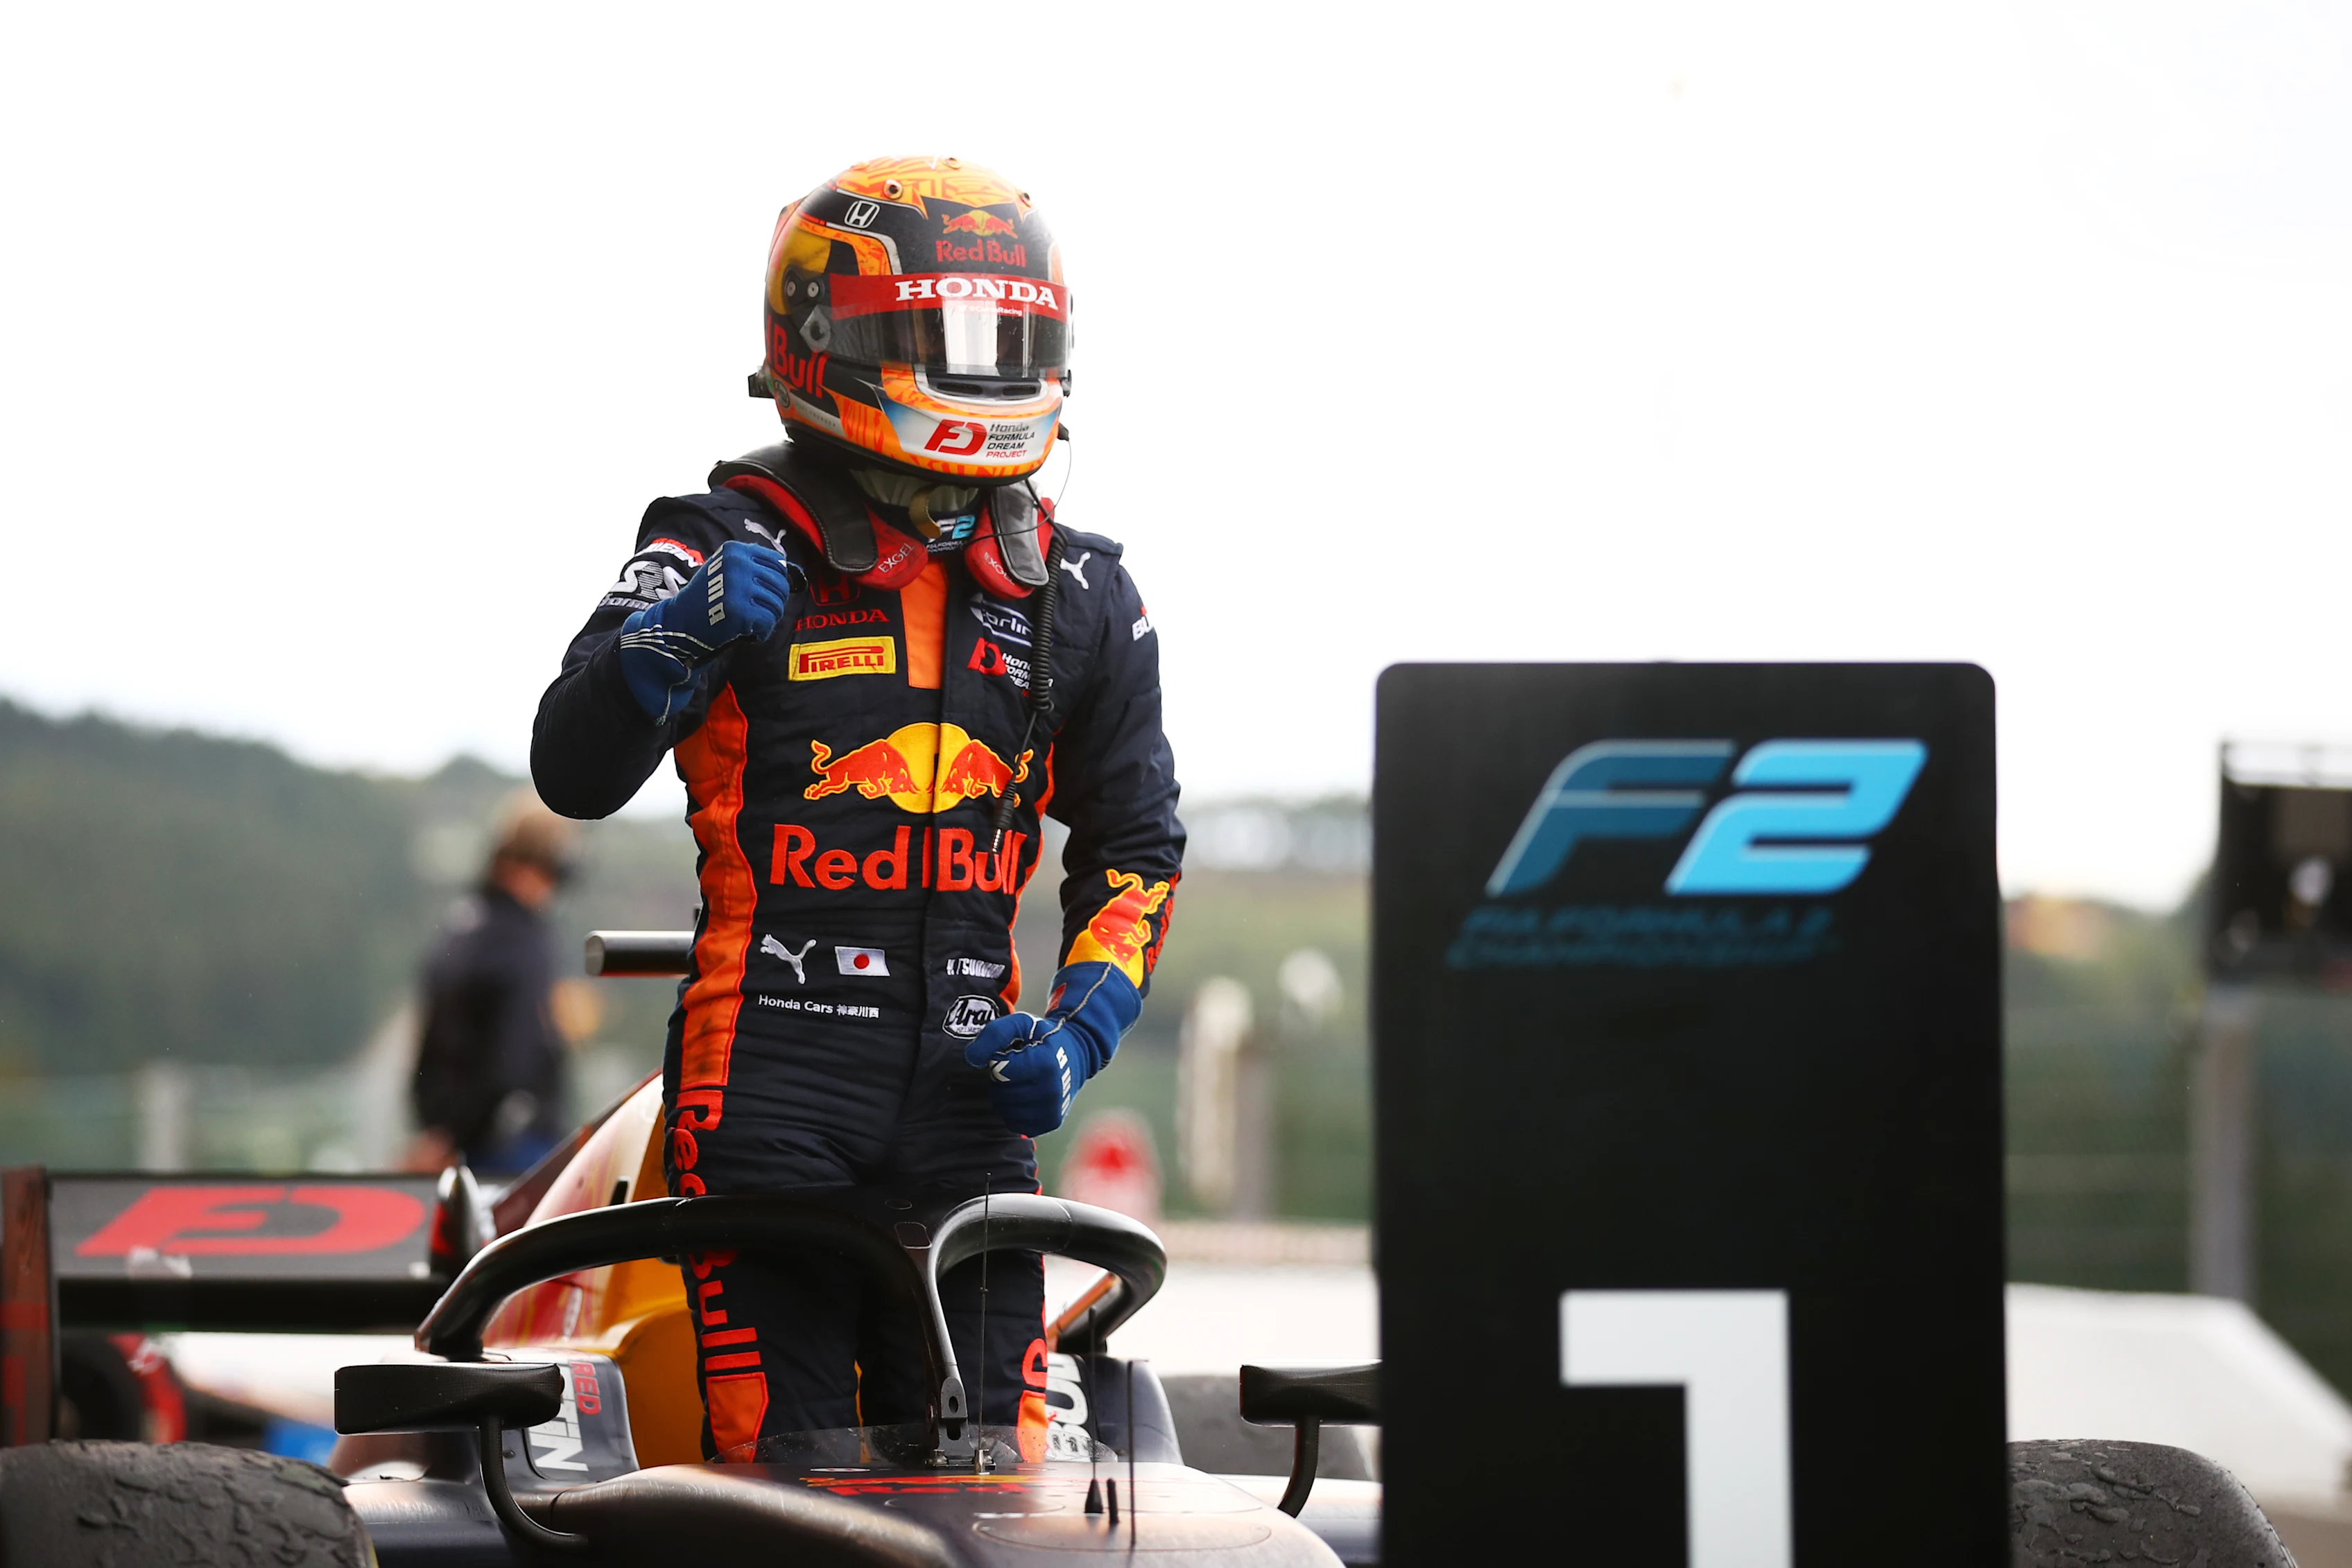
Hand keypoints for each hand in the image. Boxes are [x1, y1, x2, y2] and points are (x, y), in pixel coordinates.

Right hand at [618, 540, 801, 718]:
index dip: (777, 582)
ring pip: (776, 605)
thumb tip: (791, 571)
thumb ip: (753, 566)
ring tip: (750, 622)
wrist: (680, 622)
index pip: (777, 563)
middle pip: (780, 585)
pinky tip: (746, 632)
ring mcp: (739, 587)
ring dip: (768, 618)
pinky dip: (761, 632)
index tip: (763, 594)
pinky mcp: (740, 610)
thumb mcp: (726, 570)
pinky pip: (768, 622)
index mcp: (736, 551)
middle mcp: (738, 564)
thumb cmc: (707, 599)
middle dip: (774, 603)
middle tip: (758, 613)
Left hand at [964, 963, 1141, 1135]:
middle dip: (1001, 1080)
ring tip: (1021, 1081)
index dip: (998, 1061)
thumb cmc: (1044, 1038)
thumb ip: (994, 1033)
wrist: (1078, 1054)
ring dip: (1005, 1096)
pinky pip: (1015, 1123)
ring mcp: (1051, 1110)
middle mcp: (1050, 1091)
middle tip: (1016, 1068)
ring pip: (1005, 1110)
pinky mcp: (1050, 1123)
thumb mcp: (1021, 1023)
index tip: (1011, 1054)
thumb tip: (973, 1058)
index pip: (1000, 1071)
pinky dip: (1013, 1111)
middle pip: (1001, 1093)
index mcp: (1044, 1064)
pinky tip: (1024, 1097)